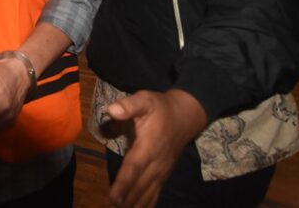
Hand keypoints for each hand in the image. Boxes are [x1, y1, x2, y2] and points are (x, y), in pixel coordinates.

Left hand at [104, 89, 206, 207]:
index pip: (134, 167)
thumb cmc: (160, 108)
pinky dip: (148, 203)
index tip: (113, 197)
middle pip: (140, 184)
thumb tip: (112, 110)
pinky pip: (156, 192)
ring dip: (136, 204)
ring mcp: (162, 170)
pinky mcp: (164, 173)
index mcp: (148, 146)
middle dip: (127, 199)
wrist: (185, 116)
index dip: (124, 183)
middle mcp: (156, 162)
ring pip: (148, 191)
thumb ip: (129, 106)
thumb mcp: (145, 100)